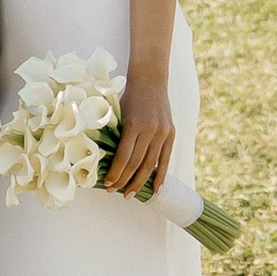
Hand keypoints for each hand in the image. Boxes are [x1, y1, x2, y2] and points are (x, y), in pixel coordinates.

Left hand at [104, 74, 174, 201]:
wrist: (150, 80)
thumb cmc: (129, 97)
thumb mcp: (118, 113)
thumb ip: (116, 135)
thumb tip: (105, 161)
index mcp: (133, 125)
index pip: (123, 157)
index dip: (115, 173)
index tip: (108, 183)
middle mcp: (149, 130)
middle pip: (136, 164)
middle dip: (125, 181)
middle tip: (116, 192)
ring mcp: (162, 133)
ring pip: (151, 165)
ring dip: (140, 182)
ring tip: (131, 194)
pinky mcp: (171, 134)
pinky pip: (165, 159)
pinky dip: (160, 175)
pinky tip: (155, 189)